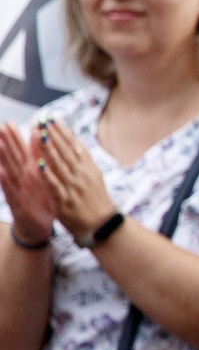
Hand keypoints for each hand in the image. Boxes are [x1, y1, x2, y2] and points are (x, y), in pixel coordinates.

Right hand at [0, 124, 55, 241]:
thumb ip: (40, 160)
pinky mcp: (17, 204)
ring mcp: (18, 191)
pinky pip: (11, 192)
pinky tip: (1, 172)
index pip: (22, 152)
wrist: (39, 227)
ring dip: (4, 160)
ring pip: (10, 173)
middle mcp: (22, 180)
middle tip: (0, 128)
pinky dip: (6, 182)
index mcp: (31, 173)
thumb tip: (40, 139)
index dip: (16, 138)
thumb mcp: (43, 179)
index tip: (9, 123)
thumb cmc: (41, 200)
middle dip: (6, 143)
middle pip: (12, 159)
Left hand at [33, 124, 114, 240]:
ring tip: (39, 134)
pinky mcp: (65, 201)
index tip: (53, 120)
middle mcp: (82, 176)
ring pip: (60, 164)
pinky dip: (47, 174)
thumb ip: (83, 160)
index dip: (63, 133)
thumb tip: (74, 140)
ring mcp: (74, 188)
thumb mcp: (94, 178)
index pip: (75, 147)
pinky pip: (54, 185)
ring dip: (49, 149)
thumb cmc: (96, 202)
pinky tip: (39, 164)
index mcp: (89, 169)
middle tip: (43, 121)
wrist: (102, 226)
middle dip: (54, 135)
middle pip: (66, 152)